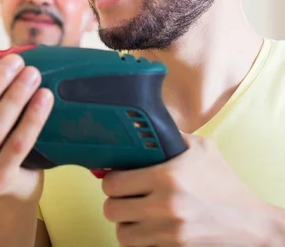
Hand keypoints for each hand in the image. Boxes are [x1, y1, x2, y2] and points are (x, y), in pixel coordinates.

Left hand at [102, 134, 273, 245]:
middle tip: (126, 198)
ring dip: (126, 224)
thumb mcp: (202, 150)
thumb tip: (138, 128)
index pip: (112, 183)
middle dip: (116, 202)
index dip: (112, 180)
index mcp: (167, 177)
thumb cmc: (224, 184)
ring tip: (137, 216)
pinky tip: (149, 230)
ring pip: (121, 233)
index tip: (119, 179)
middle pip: (111, 209)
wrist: (252, 225)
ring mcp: (170, 233)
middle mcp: (166, 206)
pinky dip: (140, 241)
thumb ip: (168, 136)